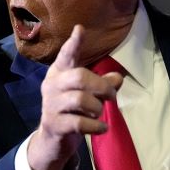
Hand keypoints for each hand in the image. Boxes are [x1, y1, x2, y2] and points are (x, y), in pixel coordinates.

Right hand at [26, 24, 122, 169]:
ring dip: (97, 107)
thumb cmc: (72, 111)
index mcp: (59, 73)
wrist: (52, 141)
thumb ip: (102, 84)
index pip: (66, 55)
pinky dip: (95, 126)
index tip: (80, 29)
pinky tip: (102, 128)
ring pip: (80, 100)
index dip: (74, 43)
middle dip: (101, 86)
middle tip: (111, 96)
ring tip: (99, 113)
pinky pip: (79, 123)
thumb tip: (118, 77)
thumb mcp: (87, 95)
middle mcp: (51, 85)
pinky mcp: (54, 125)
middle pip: (79, 76)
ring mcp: (50, 105)